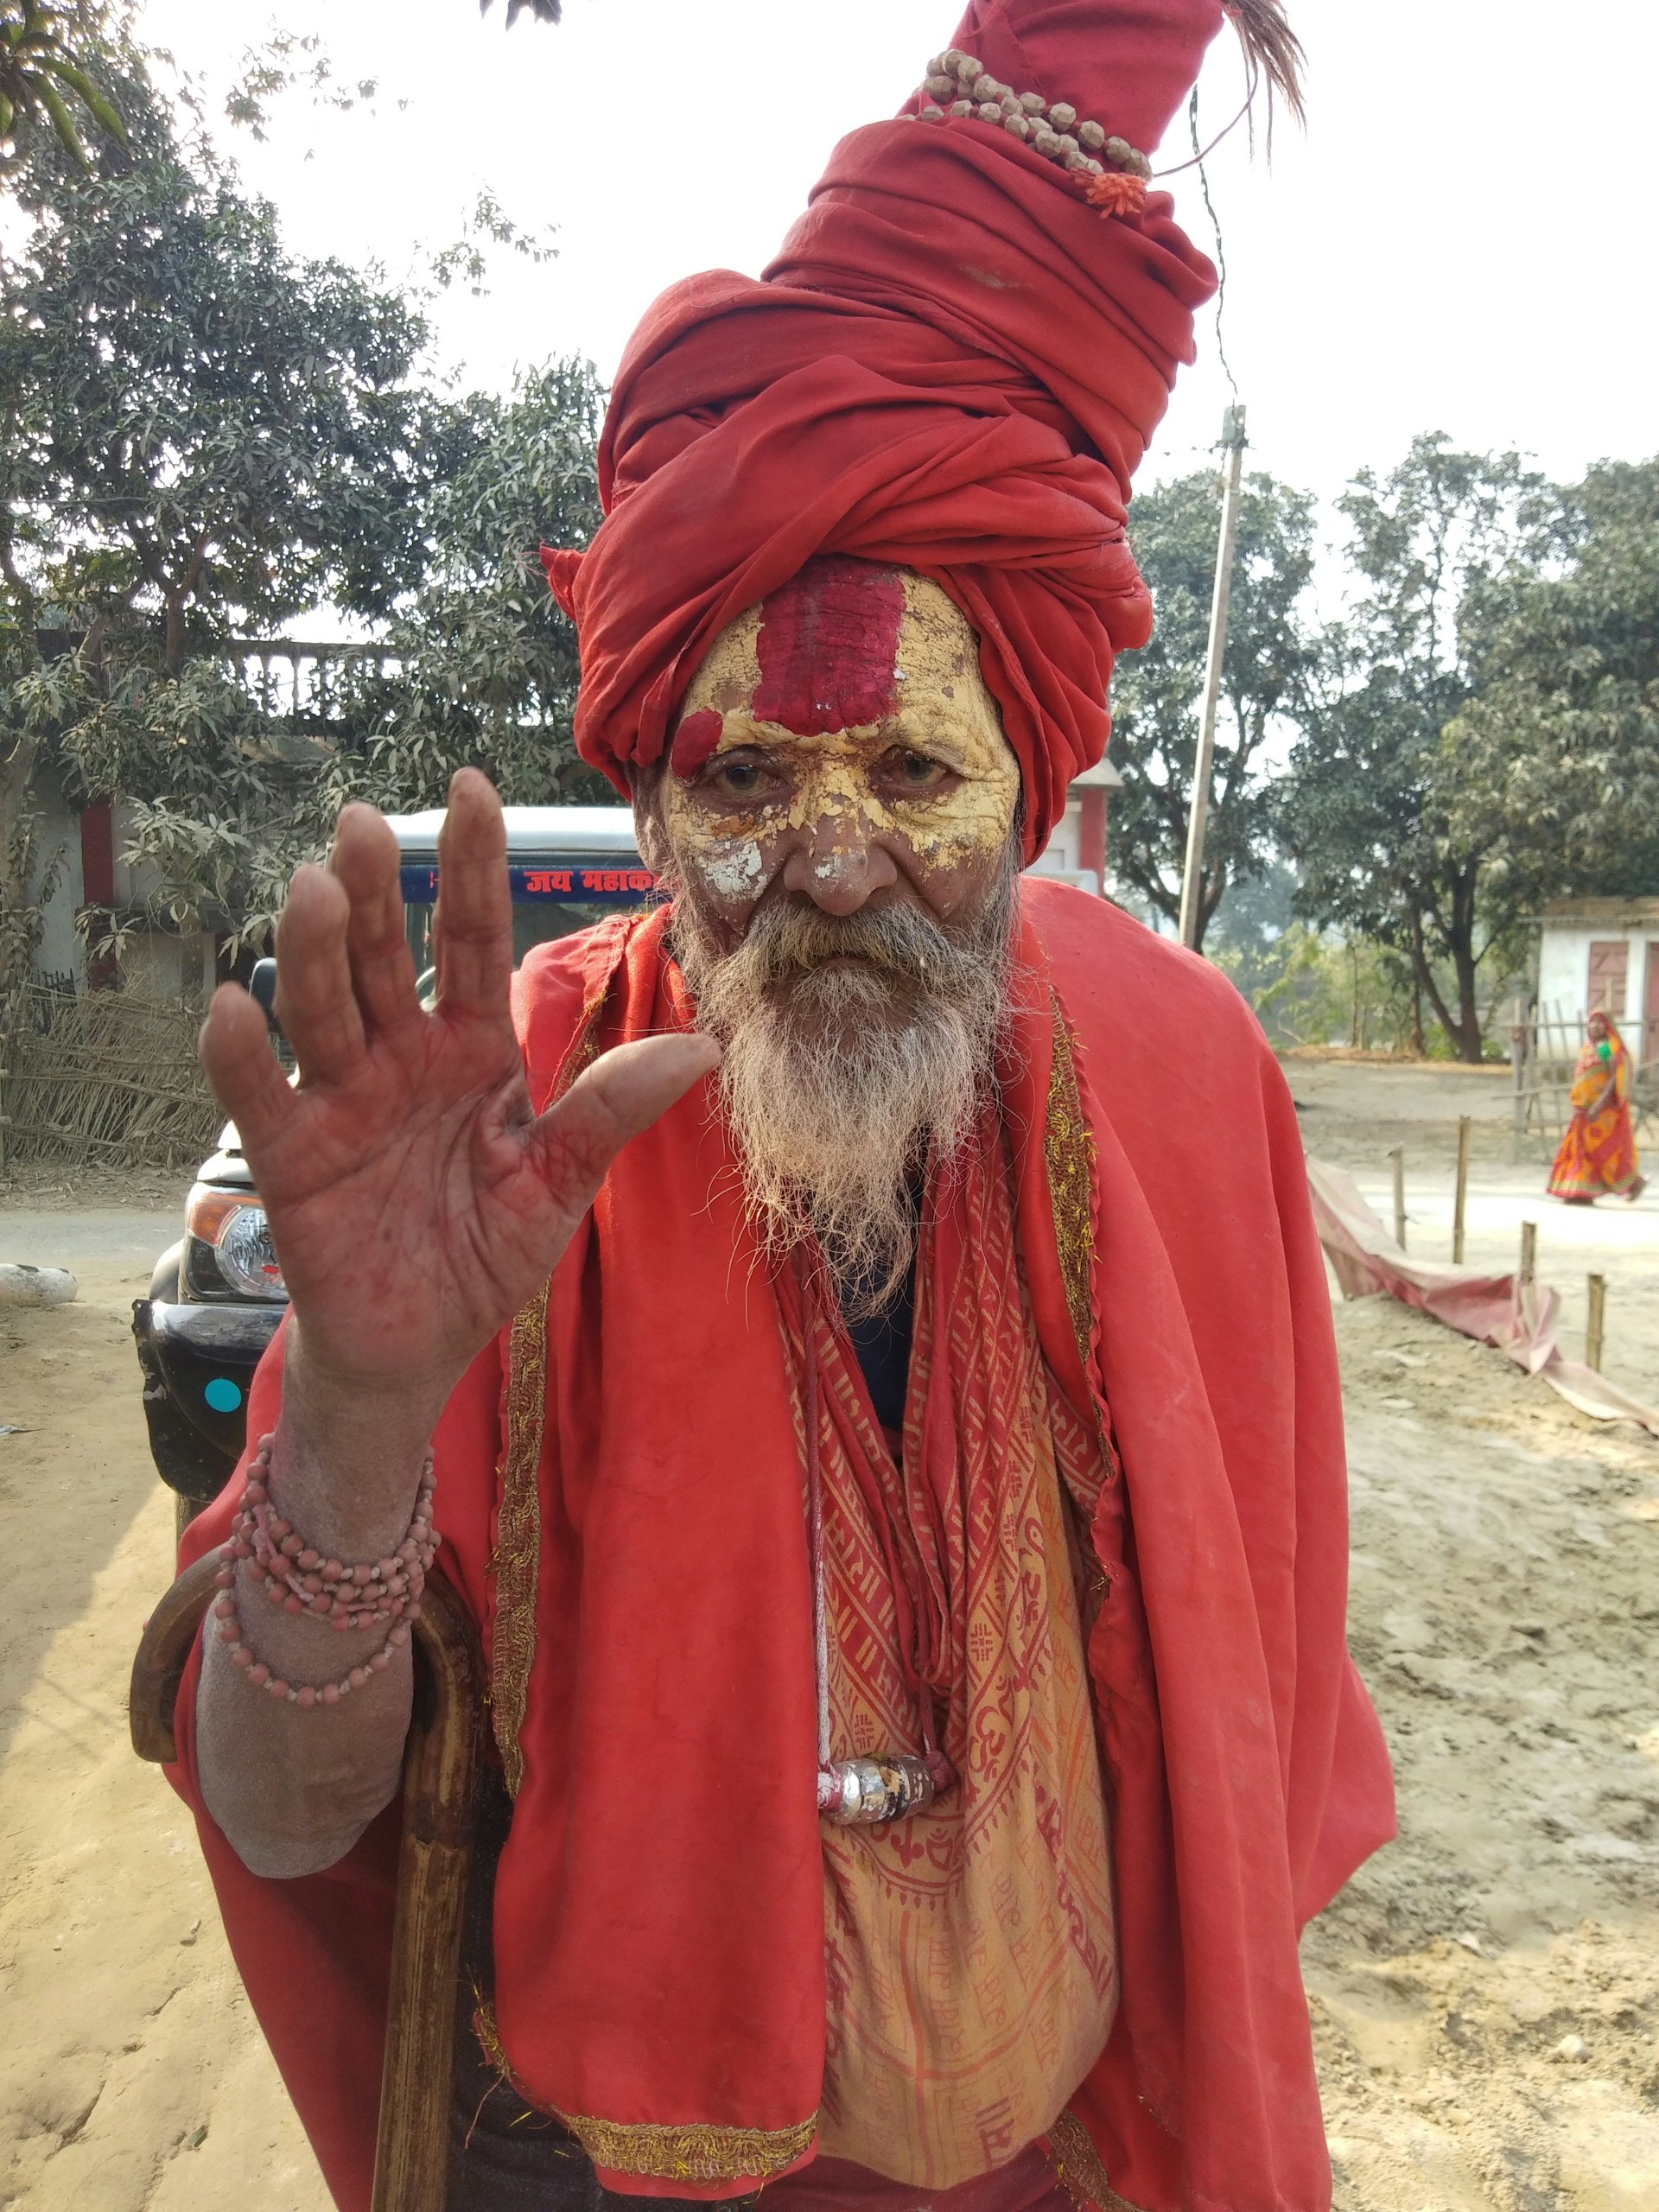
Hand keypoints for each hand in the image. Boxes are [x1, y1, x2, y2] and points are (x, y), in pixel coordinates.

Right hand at [200, 770, 716, 1429]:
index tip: (472, 786)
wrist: (419, 1346)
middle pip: (385, 960)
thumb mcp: (557, 1184)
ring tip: (313, 888)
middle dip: (375, 892)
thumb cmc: (483, 1253)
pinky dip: (246, 1058)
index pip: (471, 940)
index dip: (469, 867)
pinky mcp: (293, 1161)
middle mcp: (401, 1058)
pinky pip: (263, 1100)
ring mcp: (341, 1102)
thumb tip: (702, 1048)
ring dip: (316, 952)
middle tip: (363, 823)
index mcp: (471, 1051)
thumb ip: (607, 1114)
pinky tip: (236, 1005)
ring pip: (325, 1012)